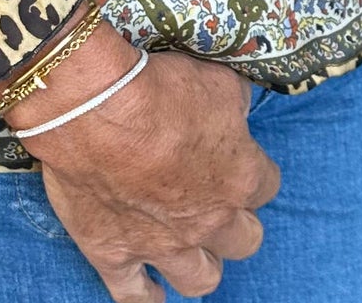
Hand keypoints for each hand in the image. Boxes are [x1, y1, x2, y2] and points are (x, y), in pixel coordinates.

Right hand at [0, 25, 278, 301]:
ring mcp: (164, 246)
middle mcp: (209, 221)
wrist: (94, 107)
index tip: (235, 155)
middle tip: (214, 197)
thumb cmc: (158, 86)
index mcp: (239, 177)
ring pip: (202, 279)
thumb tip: (239, 110)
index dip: (251, 168)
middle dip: (235, 220)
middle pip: (245, 239)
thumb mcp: (217, 79)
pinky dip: (145, 295)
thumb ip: (235, 104)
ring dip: (202, 262)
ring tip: (190, 244)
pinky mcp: (115, 255)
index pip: (267, 184)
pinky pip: (136, 298)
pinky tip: (150, 287)